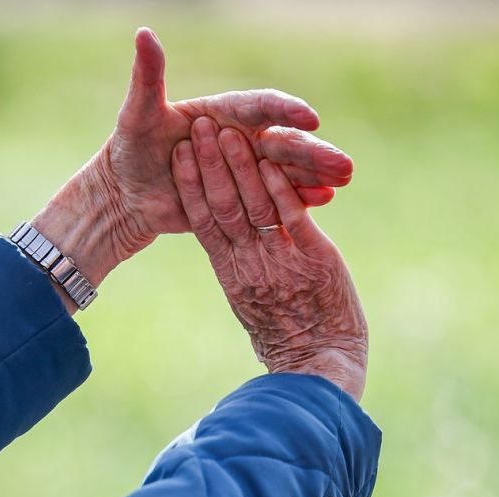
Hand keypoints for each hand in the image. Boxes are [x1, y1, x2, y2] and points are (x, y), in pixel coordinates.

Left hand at [31, 27, 354, 300]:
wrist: (127, 193)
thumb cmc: (131, 148)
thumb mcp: (136, 114)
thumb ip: (148, 77)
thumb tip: (143, 34)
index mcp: (225, 113)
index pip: (262, 106)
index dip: (286, 110)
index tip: (310, 117)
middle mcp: (242, 139)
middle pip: (284, 142)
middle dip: (314, 151)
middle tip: (343, 161)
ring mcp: (245, 170)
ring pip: (287, 171)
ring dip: (316, 174)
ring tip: (342, 180)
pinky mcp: (242, 198)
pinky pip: (274, 199)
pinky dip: (298, 200)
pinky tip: (323, 201)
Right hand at [172, 117, 367, 400]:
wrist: (319, 367)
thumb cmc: (290, 341)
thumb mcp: (253, 306)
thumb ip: (243, 273)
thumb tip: (232, 250)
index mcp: (232, 275)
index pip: (203, 223)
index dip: (190, 187)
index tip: (179, 156)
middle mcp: (250, 264)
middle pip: (222, 207)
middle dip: (209, 165)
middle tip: (198, 126)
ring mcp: (281, 260)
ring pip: (253, 205)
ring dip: (240, 166)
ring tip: (229, 131)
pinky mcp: (314, 258)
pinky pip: (291, 217)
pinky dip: (280, 187)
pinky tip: (269, 159)